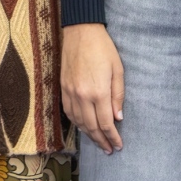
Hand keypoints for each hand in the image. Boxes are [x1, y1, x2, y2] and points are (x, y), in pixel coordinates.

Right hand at [61, 23, 125, 154]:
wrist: (81, 31)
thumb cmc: (103, 48)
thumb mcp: (118, 70)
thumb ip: (118, 95)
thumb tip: (118, 117)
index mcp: (98, 92)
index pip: (106, 123)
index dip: (112, 137)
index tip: (118, 146)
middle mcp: (82, 96)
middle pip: (91, 127)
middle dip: (101, 141)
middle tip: (109, 150)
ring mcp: (70, 92)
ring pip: (78, 122)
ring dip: (89, 135)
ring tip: (98, 142)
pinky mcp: (63, 87)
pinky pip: (68, 112)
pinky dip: (76, 123)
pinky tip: (83, 127)